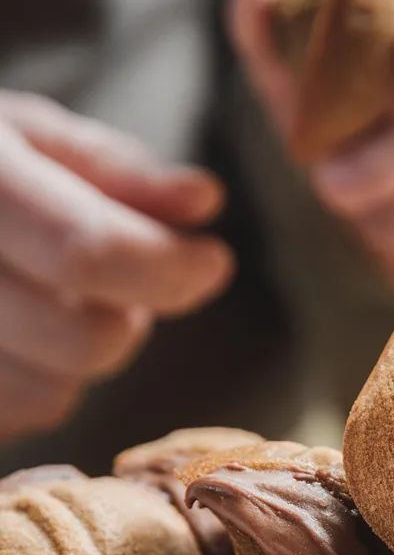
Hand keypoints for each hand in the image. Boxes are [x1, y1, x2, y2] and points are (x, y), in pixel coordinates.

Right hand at [0, 92, 232, 442]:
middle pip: (83, 341)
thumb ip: (121, 172)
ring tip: (42, 300)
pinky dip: (33, 382)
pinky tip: (10, 334)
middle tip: (111, 282)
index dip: (168, 269)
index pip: (87, 251)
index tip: (212, 261)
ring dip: (75, 358)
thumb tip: (205, 200)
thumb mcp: (31, 137)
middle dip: (123, 318)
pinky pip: (16, 416)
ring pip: (51, 393)